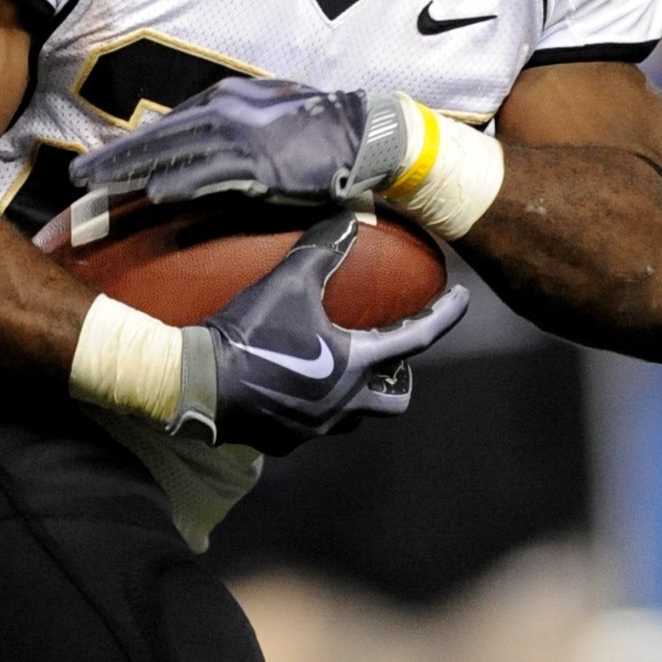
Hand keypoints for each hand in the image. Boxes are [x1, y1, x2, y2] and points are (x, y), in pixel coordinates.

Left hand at [75, 73, 402, 210]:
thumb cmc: (318, 127)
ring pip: (174, 157)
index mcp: (224, 98)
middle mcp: (225, 111)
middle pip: (157, 140)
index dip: (127, 147)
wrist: (366, 132)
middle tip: (76, 178)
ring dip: (132, 173)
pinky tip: (153, 195)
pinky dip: (181, 184)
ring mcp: (242, 137)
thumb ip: (228, 121)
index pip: (165, 127)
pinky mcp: (261, 164)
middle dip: (113, 159)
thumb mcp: (265, 112)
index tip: (96, 163)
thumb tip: (193, 138)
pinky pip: (212, 176)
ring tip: (96, 188)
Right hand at [173, 213, 466, 449]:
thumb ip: (322, 251)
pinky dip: (314, 407)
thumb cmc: (251, 333)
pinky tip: (293, 389)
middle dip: (399, 378)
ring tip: (339, 370)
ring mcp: (315, 427)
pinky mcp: (286, 440)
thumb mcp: (288, 282)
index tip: (461, 299)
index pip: (417, 338)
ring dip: (357, 394)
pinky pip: (313, 426)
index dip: (445, 315)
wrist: (200, 384)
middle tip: (391, 356)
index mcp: (356, 364)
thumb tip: (347, 220)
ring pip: (354, 416)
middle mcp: (344, 403)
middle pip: (395, 400)